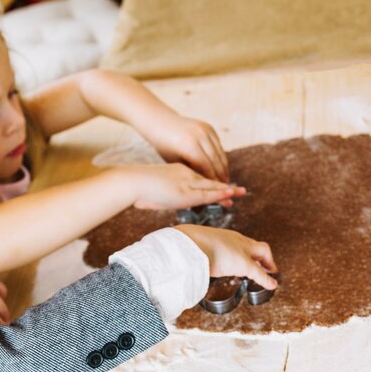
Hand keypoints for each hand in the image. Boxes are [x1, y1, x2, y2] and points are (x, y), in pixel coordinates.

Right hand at [125, 163, 244, 210]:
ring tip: (239, 193)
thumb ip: (158, 194)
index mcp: (176, 171)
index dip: (211, 184)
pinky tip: (229, 194)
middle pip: (208, 180)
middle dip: (223, 186)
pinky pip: (205, 193)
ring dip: (225, 191)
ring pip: (210, 186)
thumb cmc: (134, 187)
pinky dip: (219, 193)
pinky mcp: (185, 191)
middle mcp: (184, 173)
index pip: (198, 178)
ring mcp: (185, 182)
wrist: (130, 182)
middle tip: (238, 190)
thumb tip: (152, 200)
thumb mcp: (150, 189)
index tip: (222, 188)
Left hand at [145, 114, 228, 182]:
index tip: (215, 190)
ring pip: (219, 151)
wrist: (162, 123)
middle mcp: (199, 135)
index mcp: (189, 145)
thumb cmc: (165, 147)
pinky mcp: (209, 127)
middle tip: (225, 187)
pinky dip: (220, 156)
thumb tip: (206, 184)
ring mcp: (205, 129)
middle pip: (215, 159)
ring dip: (223, 166)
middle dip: (220, 174)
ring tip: (225, 179)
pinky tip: (221, 166)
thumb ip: (191, 170)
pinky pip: (218, 144)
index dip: (212, 179)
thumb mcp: (175, 161)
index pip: (205, 166)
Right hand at [177, 225, 277, 289]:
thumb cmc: (186, 244)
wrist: (189, 243)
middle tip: (268, 265)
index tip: (249, 256)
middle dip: (264, 256)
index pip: (241, 241)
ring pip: (262, 253)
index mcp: (223, 235)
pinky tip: (272, 285)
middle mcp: (235, 240)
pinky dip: (266, 279)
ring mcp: (241, 250)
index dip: (248, 249)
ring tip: (271, 272)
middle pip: (257, 245)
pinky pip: (259, 272)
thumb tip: (180, 258)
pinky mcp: (243, 264)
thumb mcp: (190, 245)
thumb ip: (191, 251)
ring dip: (267, 264)